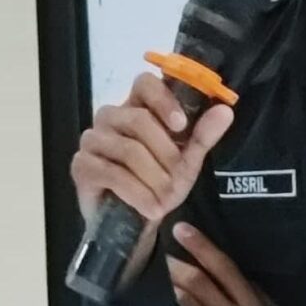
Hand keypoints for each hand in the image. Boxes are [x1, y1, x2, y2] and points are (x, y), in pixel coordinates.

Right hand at [71, 73, 234, 280]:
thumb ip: (203, 135)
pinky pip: (111, 173)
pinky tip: (151, 208)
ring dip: (153, 178)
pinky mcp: (81, 165)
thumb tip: (225, 111)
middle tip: (177, 179)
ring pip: (128, 149)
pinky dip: (137, 193)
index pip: (144, 82)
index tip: (181, 125)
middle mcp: (110, 116)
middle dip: (165, 153)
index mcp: (137, 106)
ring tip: (165, 200)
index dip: (163, 99)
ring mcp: (92, 139)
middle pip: (139, 119)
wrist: (136, 223)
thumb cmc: (158, 184)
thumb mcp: (187, 161)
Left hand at [166, 222, 278, 305]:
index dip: (201, 247)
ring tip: (157, 262)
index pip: (222, 267)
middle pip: (198, 282)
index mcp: (250, 300)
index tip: (182, 230)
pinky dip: (176, 299)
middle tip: (160, 244)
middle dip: (177, 262)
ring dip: (170, 279)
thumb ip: (249, 287)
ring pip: (186, 299)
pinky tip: (166, 288)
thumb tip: (222, 263)